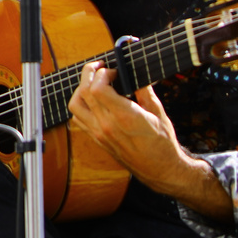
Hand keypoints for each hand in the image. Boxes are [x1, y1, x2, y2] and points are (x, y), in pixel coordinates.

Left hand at [67, 61, 183, 172]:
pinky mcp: (96, 139)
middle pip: (84, 92)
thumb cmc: (162, 142)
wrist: (159, 169)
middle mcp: (107, 125)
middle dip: (89, 74)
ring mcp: (99, 133)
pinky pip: (78, 118)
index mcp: (125, 117)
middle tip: (99, 67)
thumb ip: (144, 91)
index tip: (113, 71)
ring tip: (93, 82)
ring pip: (75, 105)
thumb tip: (134, 72)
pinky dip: (80, 105)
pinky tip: (92, 100)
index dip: (102, 74)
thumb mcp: (158, 112)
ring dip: (81, 89)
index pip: (98, 89)